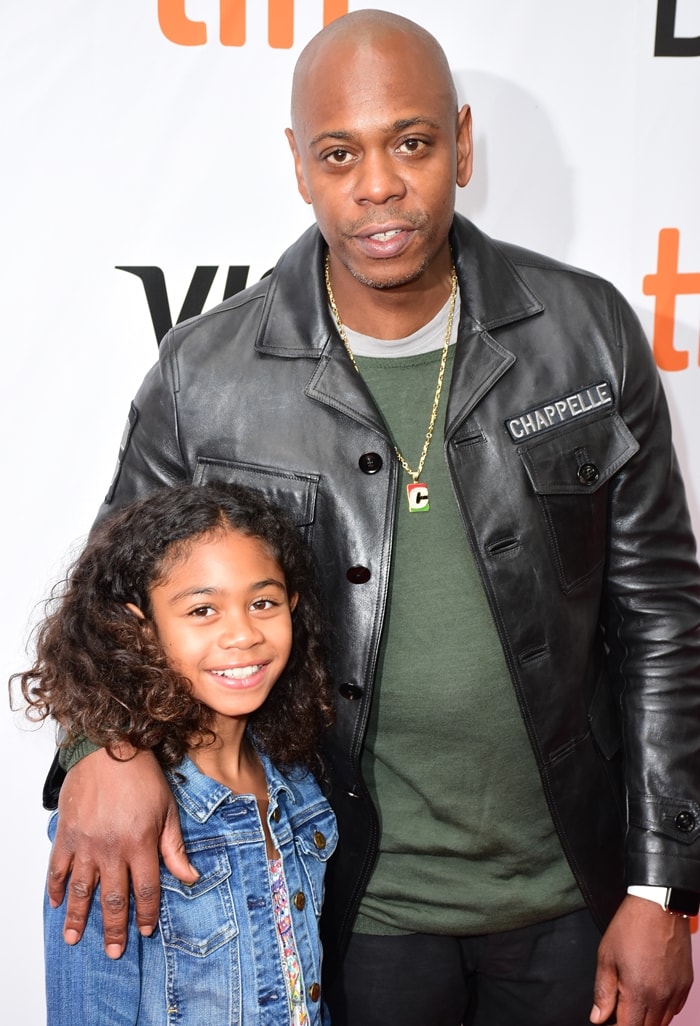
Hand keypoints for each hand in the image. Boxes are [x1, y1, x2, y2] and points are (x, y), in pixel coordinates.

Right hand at [47, 746, 197, 958]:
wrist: (111, 748)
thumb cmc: (143, 777)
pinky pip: (57, 868)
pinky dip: (55, 888)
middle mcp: (112, 849)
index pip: (146, 890)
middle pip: (113, 899)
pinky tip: (56, 904)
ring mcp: (86, 843)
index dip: (147, 914)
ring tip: (75, 938)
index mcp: (141, 844)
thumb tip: (190, 878)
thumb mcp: (169, 810)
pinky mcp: (67, 834)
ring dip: (78, 917)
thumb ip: (176, 848)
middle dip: (114, 929)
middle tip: (112, 952)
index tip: (146, 931)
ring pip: (81, 890)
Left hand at [590, 894, 692, 1025]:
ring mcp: (676, 992)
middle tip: (618, 1010)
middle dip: (632, 1024)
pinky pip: (675, 1009)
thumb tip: (598, 1018)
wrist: (658, 905)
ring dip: (647, 1019)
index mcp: (638, 992)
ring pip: (663, 1022)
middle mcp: (661, 997)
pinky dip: (662, 1010)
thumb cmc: (630, 927)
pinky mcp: (686, 984)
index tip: (608, 1021)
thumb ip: (603, 991)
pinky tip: (650, 996)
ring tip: (632, 1002)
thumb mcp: (606, 956)